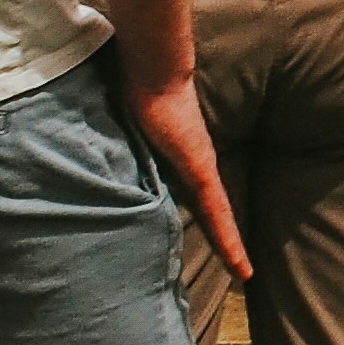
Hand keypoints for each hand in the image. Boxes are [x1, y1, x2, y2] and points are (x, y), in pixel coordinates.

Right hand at [124, 61, 251, 281]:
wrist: (153, 69)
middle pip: (210, 214)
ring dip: (230, 246)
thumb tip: (99, 166)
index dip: (202, 223)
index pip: (192, 200)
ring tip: (244, 275)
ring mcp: (201, 168)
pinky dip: (226, 235)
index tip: (212, 247)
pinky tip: (238, 258)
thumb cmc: (136, 92)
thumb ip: (123, 154)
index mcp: (179, 161)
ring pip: (218, 217)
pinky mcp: (199, 166)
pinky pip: (215, 209)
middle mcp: (196, 167)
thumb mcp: (125, 136)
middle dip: (221, 241)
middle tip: (238, 272)